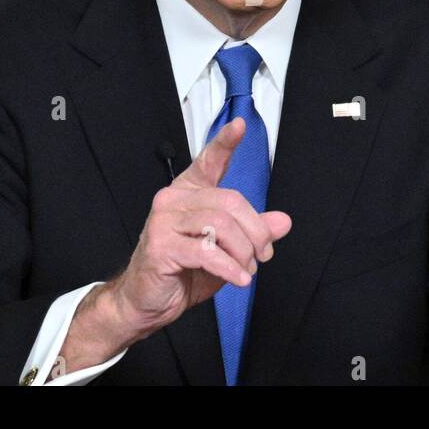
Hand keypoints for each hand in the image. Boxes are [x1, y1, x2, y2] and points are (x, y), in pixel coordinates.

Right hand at [56, 118, 291, 375]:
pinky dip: (230, 267)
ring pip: (221, 225)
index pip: (208, 161)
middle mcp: (173, 200)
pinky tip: (238, 278)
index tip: (240, 126)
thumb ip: (252, 233)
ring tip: (246, 269)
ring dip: (243, 252)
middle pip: (230, 201)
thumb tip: (282, 221)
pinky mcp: (161, 246)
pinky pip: (206, 251)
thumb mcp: (226, 251)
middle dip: (255, 231)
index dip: (225, 142)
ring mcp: (164, 221)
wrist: (146, 302)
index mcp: (188, 194)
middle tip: (263, 254)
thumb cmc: (182, 272)